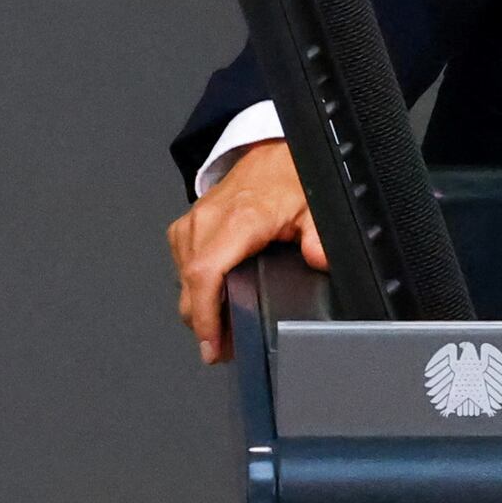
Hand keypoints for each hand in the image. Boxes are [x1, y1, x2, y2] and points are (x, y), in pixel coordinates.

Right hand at [169, 141, 324, 362]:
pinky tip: (209, 299)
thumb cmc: (290, 177)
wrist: (273, 152)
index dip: (204, 314)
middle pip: (190, 281)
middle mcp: (209, 219)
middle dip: (200, 321)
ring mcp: (195, 219)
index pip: (205, 272)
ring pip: (182, 273)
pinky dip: (193, 284)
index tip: (211, 342)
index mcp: (239, 218)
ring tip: (217, 331)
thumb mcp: (315, 207)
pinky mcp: (189, 223)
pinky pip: (181, 260)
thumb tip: (319, 260)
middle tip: (220, 350)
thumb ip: (318, 236)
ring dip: (196, 305)